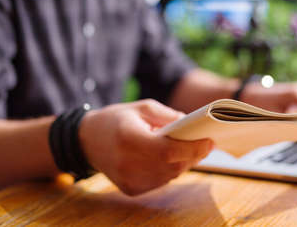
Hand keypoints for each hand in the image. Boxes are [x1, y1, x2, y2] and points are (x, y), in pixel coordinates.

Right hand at [78, 99, 213, 195]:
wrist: (87, 140)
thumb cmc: (117, 119)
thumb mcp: (142, 107)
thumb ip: (169, 116)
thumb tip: (192, 127)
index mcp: (129, 138)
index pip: (168, 150)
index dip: (192, 148)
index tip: (209, 141)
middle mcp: (127, 163)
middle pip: (172, 165)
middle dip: (193, 155)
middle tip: (204, 144)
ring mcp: (128, 180)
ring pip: (169, 176)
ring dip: (184, 163)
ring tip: (189, 149)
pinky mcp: (130, 189)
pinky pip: (160, 182)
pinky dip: (170, 170)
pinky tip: (170, 159)